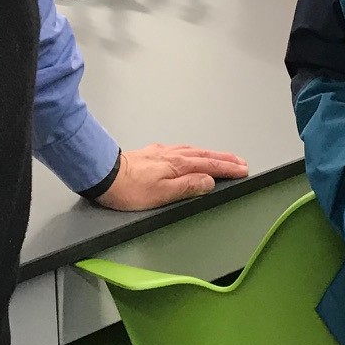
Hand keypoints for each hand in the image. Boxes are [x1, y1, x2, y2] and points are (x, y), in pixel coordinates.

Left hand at [93, 144, 249, 210]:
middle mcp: (172, 155)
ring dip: (210, 154)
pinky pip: (180, 149)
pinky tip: (190, 153)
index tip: (243, 169)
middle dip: (224, 158)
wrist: (102, 174)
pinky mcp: (151, 153)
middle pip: (204, 155)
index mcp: (178, 165)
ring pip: (193, 150)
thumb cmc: (128, 189)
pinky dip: (193, 151)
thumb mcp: (161, 194)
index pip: (209, 166)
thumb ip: (187, 186)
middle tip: (240, 162)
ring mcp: (161, 152)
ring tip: (222, 157)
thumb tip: (209, 181)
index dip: (227, 168)